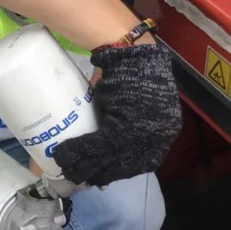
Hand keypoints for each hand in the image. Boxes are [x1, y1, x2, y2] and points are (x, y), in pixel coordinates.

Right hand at [51, 43, 181, 185]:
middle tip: (81, 177)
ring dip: (85, 165)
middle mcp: (159, 136)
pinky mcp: (124, 124)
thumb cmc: (132, 75)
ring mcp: (144, 132)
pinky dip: (79, 150)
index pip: (143, 163)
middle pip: (125, 164)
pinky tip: (64, 154)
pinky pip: (99, 144)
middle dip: (100, 173)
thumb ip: (125, 126)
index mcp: (166, 132)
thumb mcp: (133, 108)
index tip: (102, 175)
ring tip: (67, 168)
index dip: (119, 171)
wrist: (131, 52)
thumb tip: (106, 145)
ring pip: (109, 157)